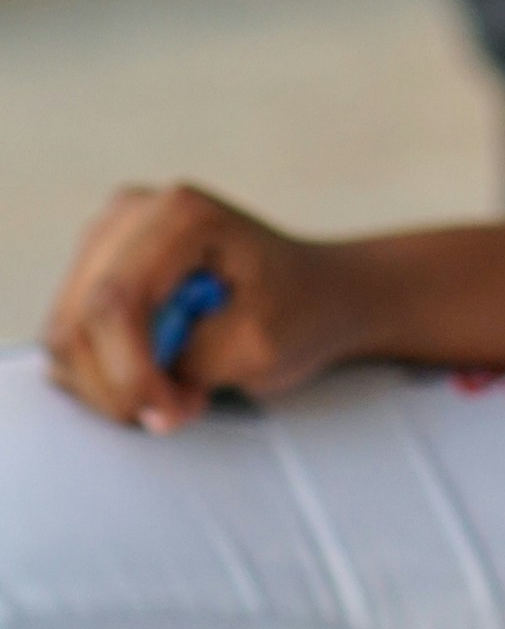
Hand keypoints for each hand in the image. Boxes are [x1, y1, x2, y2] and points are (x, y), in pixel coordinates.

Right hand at [42, 184, 361, 430]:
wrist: (315, 294)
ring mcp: (105, 240)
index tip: (167, 413)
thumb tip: (135, 386)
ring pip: (65, 338)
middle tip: (182, 406)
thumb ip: (192, 362)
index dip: (127, 373)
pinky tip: (157, 373)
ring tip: (179, 388)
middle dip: (120, 386)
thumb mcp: (261, 345)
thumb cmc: (300, 309)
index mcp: (179, 215)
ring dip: (113, 385)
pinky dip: (105, 376)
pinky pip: (71, 342)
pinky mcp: (94, 273)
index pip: (115, 302)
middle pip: (77, 322)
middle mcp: (130, 216)